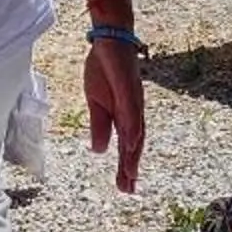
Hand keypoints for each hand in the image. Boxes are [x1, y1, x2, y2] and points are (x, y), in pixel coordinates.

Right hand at [84, 36, 145, 192]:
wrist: (109, 41)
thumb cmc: (104, 70)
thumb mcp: (96, 103)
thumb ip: (100, 126)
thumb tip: (100, 152)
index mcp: (124, 116)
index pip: (127, 146)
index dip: (126, 167)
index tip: (125, 188)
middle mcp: (133, 111)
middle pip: (134, 144)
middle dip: (131, 167)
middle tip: (128, 190)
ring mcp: (133, 100)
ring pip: (135, 131)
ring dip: (133, 153)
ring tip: (130, 174)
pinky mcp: (129, 87)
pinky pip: (131, 109)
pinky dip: (133, 127)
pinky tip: (132, 141)